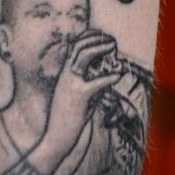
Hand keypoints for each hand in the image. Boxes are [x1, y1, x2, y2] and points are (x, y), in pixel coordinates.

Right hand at [44, 31, 121, 156]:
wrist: (56, 138)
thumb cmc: (69, 119)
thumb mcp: (82, 98)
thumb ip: (93, 85)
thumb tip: (110, 78)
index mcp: (65, 74)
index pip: (74, 47)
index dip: (88, 37)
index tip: (102, 35)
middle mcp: (66, 74)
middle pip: (79, 46)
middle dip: (96, 39)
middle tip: (112, 40)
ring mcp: (71, 83)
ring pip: (84, 54)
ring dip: (100, 47)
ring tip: (113, 46)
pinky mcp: (79, 95)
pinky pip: (97, 82)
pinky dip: (109, 77)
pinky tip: (118, 75)